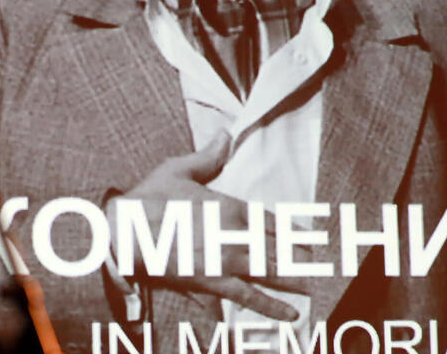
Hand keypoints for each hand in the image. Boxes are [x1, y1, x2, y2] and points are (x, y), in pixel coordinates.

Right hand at [107, 131, 306, 319]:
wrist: (122, 232)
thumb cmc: (147, 199)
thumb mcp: (177, 170)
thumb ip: (207, 156)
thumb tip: (224, 133)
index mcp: (228, 205)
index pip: (271, 220)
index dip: (295, 230)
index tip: (314, 238)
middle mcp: (233, 233)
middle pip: (277, 246)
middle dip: (301, 255)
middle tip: (324, 264)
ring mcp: (224, 259)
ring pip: (270, 270)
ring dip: (295, 277)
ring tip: (314, 283)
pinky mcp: (211, 282)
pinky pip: (248, 296)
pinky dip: (272, 305)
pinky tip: (291, 313)